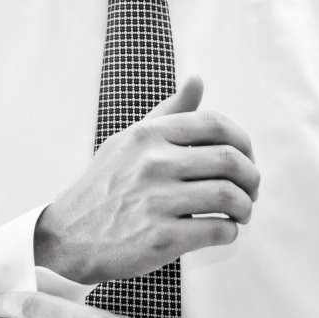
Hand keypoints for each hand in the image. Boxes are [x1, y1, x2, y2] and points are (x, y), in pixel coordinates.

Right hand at [34, 75, 258, 284]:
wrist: (67, 237)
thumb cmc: (104, 187)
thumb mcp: (127, 142)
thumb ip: (167, 113)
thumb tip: (197, 80)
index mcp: (146, 136)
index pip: (215, 124)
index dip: (242, 142)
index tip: (244, 158)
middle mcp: (151, 163)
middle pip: (230, 160)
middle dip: (251, 177)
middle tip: (249, 190)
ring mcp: (156, 201)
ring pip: (230, 197)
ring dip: (245, 207)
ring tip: (239, 213)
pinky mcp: (161, 238)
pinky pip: (219, 230)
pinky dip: (230, 232)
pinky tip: (220, 231)